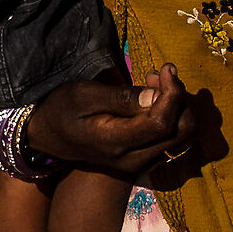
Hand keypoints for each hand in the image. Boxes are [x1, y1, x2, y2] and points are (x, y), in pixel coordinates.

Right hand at [27, 66, 195, 171]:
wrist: (48, 136)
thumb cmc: (62, 109)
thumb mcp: (84, 95)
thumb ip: (123, 98)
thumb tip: (158, 95)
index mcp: (116, 143)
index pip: (163, 124)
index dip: (173, 93)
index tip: (166, 68)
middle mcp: (134, 159)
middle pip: (182, 131)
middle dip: (179, 98)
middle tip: (159, 74)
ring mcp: (142, 163)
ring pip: (184, 136)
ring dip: (178, 105)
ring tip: (154, 83)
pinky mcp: (145, 159)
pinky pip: (175, 138)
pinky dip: (173, 115)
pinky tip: (154, 98)